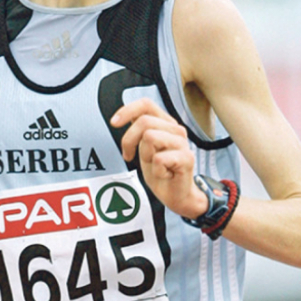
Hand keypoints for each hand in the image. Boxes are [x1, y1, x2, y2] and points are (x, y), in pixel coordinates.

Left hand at [111, 98, 207, 218]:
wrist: (176, 195)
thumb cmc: (161, 172)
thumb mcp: (143, 148)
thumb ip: (138, 131)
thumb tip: (121, 116)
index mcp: (165, 123)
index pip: (146, 104)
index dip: (127, 110)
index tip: (114, 123)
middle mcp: (176, 129)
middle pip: (143, 122)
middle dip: (129, 140)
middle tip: (131, 156)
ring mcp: (183, 143)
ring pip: (150, 137)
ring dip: (146, 156)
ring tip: (155, 165)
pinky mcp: (187, 158)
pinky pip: (159, 159)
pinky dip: (156, 171)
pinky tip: (165, 174)